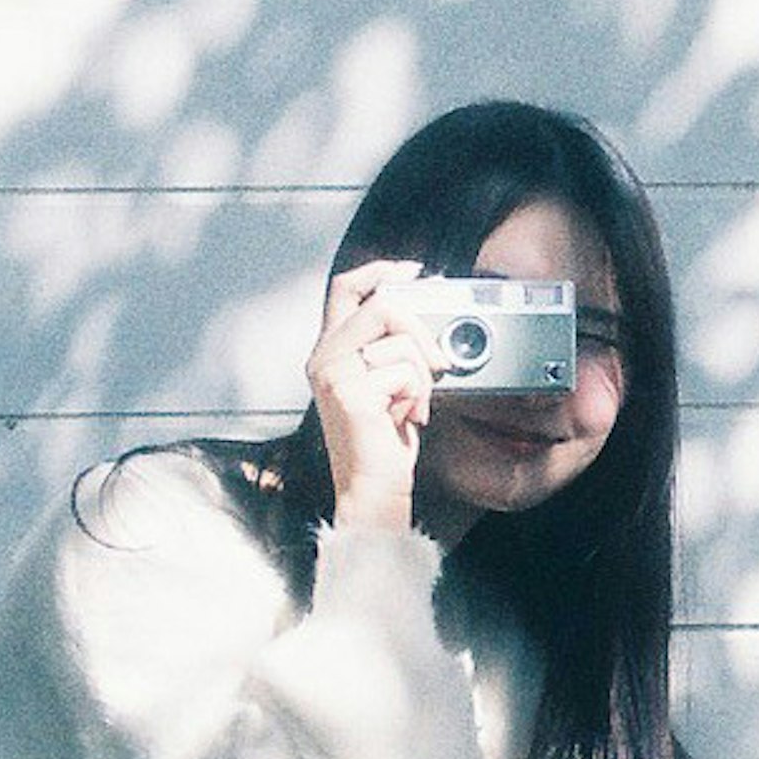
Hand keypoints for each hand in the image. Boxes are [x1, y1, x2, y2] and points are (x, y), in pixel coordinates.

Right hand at [309, 258, 435, 529]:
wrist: (373, 488)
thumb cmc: (383, 440)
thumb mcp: (387, 383)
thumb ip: (393, 348)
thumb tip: (423, 319)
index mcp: (330, 350)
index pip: (345, 287)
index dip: (380, 270)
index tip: (412, 271)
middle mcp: (324, 358)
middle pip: (381, 305)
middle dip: (420, 329)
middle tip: (435, 362)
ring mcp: (333, 375)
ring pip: (398, 343)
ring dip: (421, 376)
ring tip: (410, 404)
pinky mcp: (350, 395)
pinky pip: (404, 375)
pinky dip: (417, 398)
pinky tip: (405, 419)